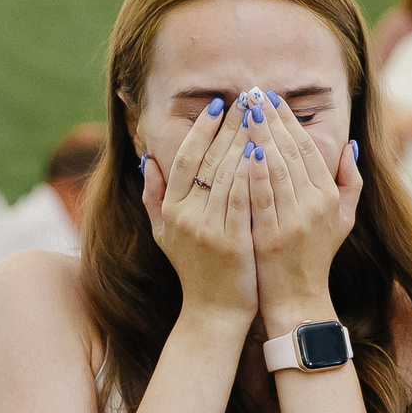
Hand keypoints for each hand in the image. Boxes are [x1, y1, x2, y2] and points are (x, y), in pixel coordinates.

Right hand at [142, 97, 256, 324]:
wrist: (214, 312)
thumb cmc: (193, 270)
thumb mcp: (164, 234)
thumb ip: (154, 197)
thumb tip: (148, 160)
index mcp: (171, 210)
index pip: (185, 159)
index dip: (200, 130)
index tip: (217, 105)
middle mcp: (185, 216)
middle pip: (208, 161)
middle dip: (228, 127)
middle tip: (246, 100)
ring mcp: (207, 229)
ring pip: (226, 175)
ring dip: (243, 141)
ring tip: (258, 117)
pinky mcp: (231, 241)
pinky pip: (241, 199)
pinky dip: (250, 173)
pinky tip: (263, 151)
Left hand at [245, 89, 363, 335]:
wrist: (297, 299)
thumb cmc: (316, 255)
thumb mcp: (343, 219)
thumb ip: (350, 181)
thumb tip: (349, 144)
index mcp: (328, 196)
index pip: (308, 149)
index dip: (290, 121)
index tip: (272, 99)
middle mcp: (314, 205)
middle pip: (291, 152)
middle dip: (272, 120)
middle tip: (253, 94)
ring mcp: (294, 221)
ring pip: (277, 169)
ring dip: (261, 137)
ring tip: (245, 112)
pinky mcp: (272, 236)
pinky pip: (263, 198)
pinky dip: (255, 173)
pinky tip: (246, 150)